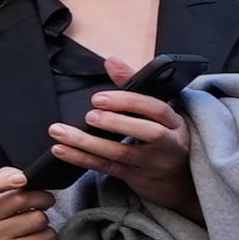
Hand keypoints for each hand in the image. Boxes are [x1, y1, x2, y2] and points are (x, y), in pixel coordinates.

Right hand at [0, 165, 53, 239]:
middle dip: (42, 197)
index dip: (1, 181)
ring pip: (38, 218)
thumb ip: (6, 176)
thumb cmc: (0, 214)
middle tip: (43, 201)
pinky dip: (48, 235)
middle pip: (22, 199)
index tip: (22, 179)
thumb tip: (21, 176)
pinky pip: (45, 237)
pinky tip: (36, 237)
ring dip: (44, 219)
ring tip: (34, 223)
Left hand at [44, 85, 195, 215]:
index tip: (100, 97)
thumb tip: (112, 61)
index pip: (157, 109)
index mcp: (174, 122)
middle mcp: (168, 143)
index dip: (129, 102)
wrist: (178, 179)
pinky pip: (106, 168)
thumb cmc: (164, 134)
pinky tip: (61, 150)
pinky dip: (81, 159)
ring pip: (120, 153)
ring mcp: (151, 163)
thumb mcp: (156, 111)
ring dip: (87, 142)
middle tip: (90, 115)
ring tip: (60, 131)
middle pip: (147, 132)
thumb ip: (133, 84)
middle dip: (116, 122)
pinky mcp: (135, 178)